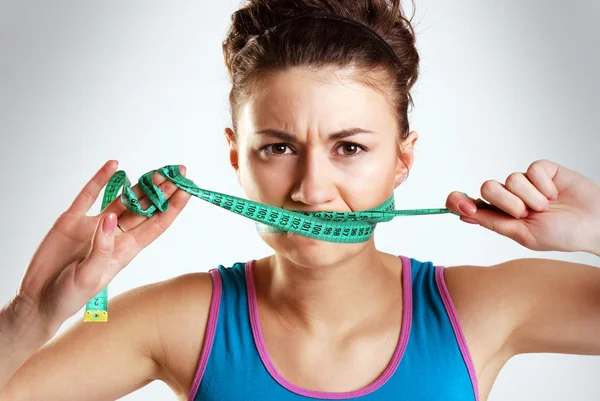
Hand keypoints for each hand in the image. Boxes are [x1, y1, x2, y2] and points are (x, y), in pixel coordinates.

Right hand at [10, 160, 191, 338]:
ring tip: (158, 169)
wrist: (38, 300)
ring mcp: (94, 225)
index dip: (172, 207)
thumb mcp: (89, 276)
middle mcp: (114, 234)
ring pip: (123, 199)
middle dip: (162, 190)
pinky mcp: (72, 220)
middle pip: (145, 208)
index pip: (156, 224)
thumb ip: (101, 248)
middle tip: (178, 172)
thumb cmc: (69, 296)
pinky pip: (88, 195)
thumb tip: (110, 218)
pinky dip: (100, 180)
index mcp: (126, 250)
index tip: (187, 190)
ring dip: (140, 184)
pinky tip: (114, 165)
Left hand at [446, 159, 599, 252]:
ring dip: (531, 197)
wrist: (595, 225)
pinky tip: (555, 193)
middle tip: (527, 213)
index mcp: (499, 214)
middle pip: (487, 187)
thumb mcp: (524, 234)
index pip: (468, 202)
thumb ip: (494, 222)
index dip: (459, 200)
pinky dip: (544, 185)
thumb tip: (464, 215)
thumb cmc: (562, 234)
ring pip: (511, 179)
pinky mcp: (542, 170)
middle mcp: (508, 197)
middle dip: (507, 203)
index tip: (462, 204)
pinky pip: (531, 170)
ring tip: (547, 206)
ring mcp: (525, 182)